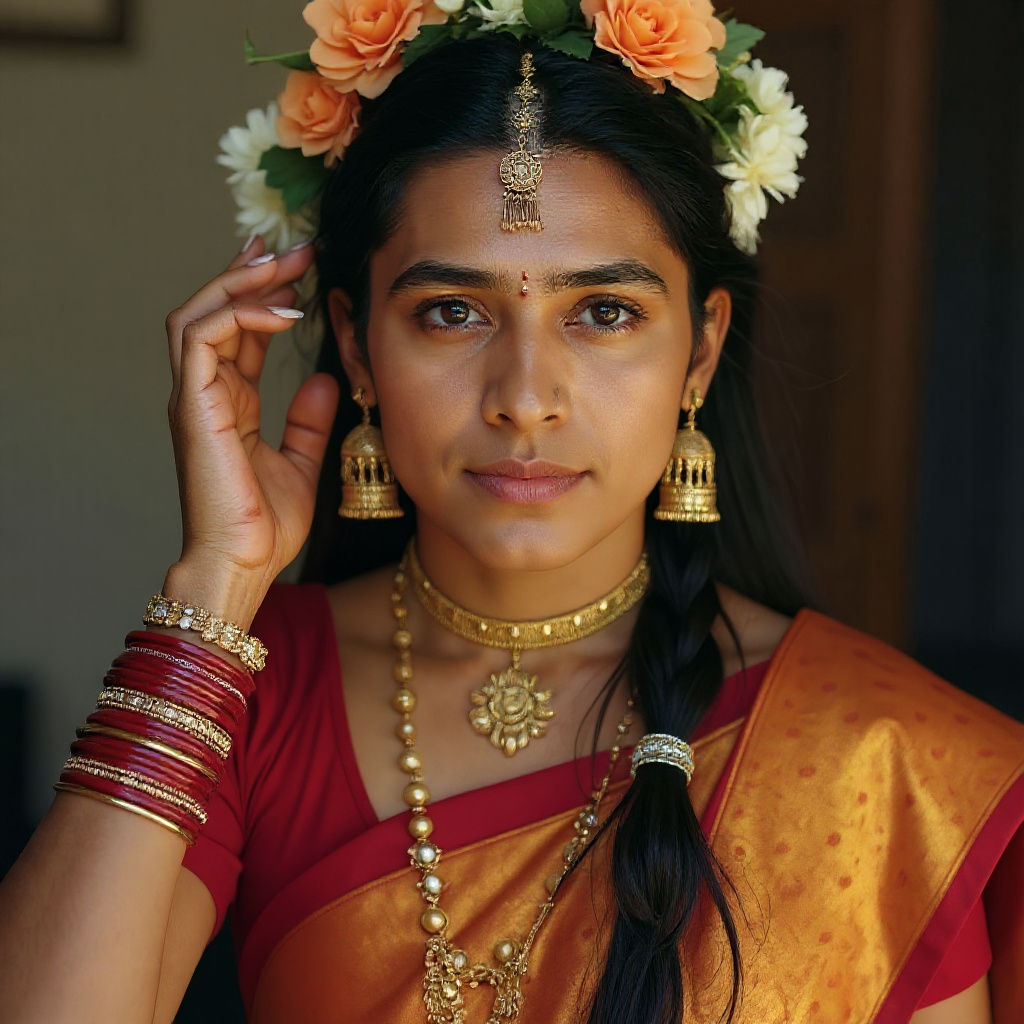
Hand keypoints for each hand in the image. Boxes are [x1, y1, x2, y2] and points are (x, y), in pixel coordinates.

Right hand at [164, 237, 339, 597]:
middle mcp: (205, 392)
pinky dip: (239, 314)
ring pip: (199, 312)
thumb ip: (308, 420)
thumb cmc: (264, 526)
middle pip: (215, 310)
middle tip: (296, 248)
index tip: (300, 268)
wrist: (244, 565)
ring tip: (284, 264)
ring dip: (241, 281)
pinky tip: (283, 312)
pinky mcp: (192, 405)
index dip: (264, 294)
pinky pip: (202, 337)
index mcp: (228, 403)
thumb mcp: (300, 462)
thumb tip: (324, 381)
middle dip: (253, 273)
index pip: (237, 331)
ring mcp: (193, 397)